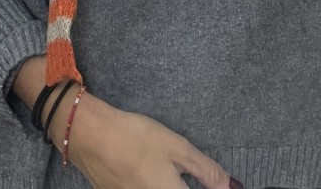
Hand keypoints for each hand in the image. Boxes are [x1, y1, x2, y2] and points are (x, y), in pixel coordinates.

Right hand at [55, 91, 241, 188]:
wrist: (91, 137)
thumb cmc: (136, 138)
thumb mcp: (176, 147)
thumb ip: (205, 169)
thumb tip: (228, 186)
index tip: (217, 186)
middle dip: (187, 185)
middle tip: (188, 175)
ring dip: (168, 184)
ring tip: (164, 170)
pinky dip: (150, 184)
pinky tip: (146, 171)